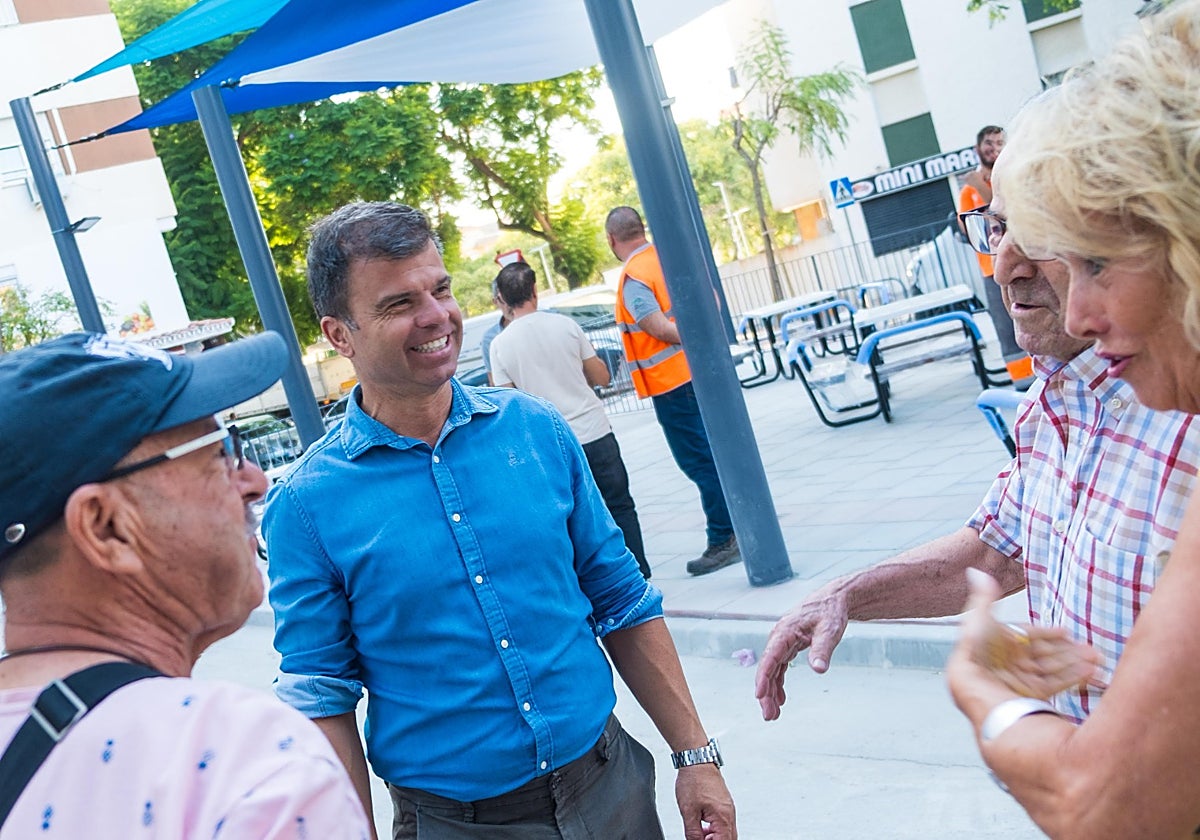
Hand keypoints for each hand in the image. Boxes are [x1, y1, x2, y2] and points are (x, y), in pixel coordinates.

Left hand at [675, 764, 735, 839]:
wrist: (696, 760)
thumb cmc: (694, 780)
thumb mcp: (688, 811)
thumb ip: (693, 833)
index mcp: (723, 817)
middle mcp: (729, 813)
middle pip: (729, 839)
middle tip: (700, 839)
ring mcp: (728, 808)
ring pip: (727, 832)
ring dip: (715, 837)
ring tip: (701, 835)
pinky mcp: (724, 803)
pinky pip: (724, 822)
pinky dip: (716, 829)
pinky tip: (704, 827)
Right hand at [754, 590, 848, 720]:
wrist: (832, 600)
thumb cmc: (829, 612)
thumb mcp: (829, 630)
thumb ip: (822, 650)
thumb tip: (818, 670)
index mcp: (784, 632)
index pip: (770, 658)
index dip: (763, 678)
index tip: (760, 695)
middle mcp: (779, 638)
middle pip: (767, 668)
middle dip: (766, 693)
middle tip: (770, 715)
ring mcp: (782, 643)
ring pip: (772, 671)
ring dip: (771, 692)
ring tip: (773, 713)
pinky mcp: (788, 647)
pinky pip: (779, 668)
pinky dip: (778, 684)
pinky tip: (781, 699)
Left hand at [949, 569, 1099, 702]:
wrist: (979, 689)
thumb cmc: (976, 656)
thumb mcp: (979, 621)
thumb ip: (984, 598)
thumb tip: (977, 573)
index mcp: (1000, 645)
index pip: (1028, 636)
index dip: (1047, 633)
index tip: (1065, 632)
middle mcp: (1011, 662)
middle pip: (1044, 653)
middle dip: (1068, 650)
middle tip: (1090, 648)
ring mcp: (1021, 679)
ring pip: (1053, 668)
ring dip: (1075, 662)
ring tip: (1096, 657)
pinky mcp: (1029, 695)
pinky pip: (1054, 684)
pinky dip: (1073, 678)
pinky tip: (1090, 672)